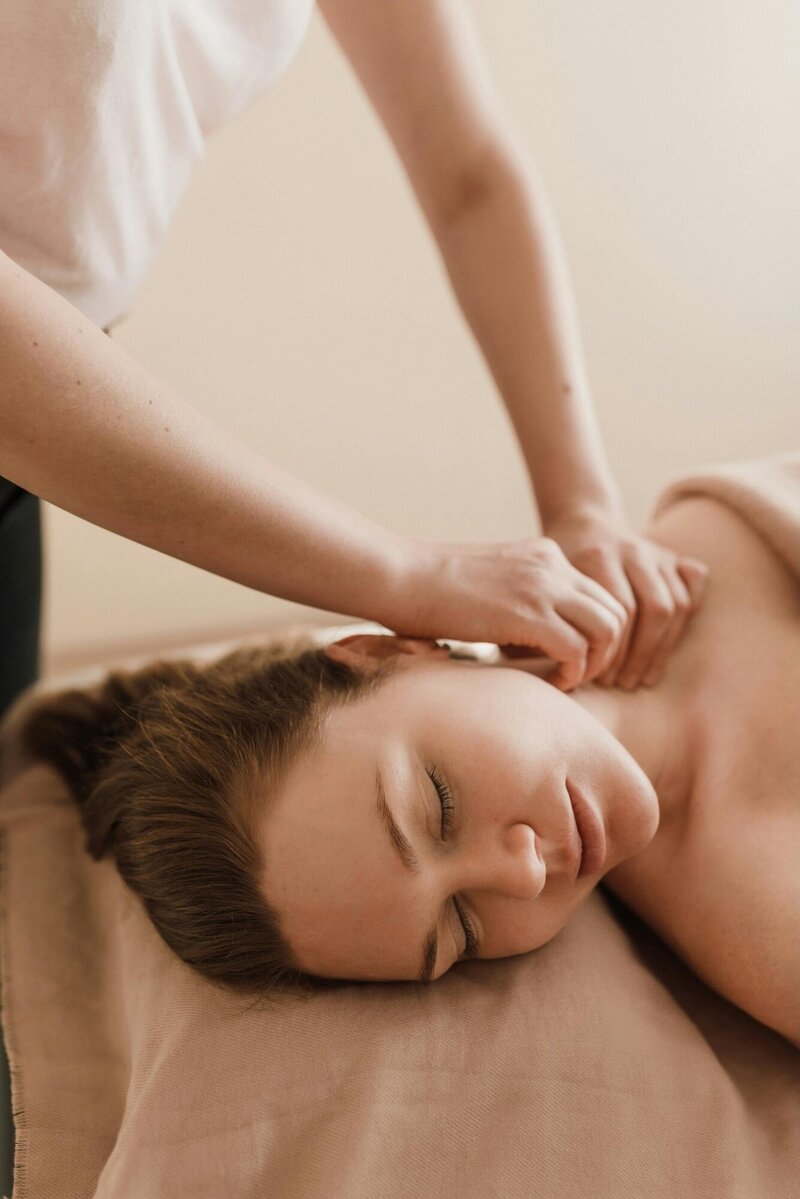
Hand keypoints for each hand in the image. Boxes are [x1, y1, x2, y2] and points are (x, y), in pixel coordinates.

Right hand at [392, 536, 628, 691]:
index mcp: (544, 555)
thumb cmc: (429, 588)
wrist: (399, 576)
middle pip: (616, 611)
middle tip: (580, 673)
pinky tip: (552, 682)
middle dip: (607, 649)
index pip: (599, 595)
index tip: (573, 657)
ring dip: (595, 662)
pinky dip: (572, 673)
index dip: (596, 632)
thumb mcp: (490, 583)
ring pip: (608, 629)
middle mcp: (552, 565)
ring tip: (568, 679)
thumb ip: (518, 598)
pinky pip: (577, 649)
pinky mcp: (529, 613)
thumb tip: (526, 634)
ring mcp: (543, 587)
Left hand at [542, 508, 709, 688]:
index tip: (600, 677)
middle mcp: (630, 550)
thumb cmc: (556, 568)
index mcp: (595, 556)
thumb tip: (564, 670)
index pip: (620, 612)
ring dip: (661, 648)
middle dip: (640, 655)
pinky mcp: (672, 555)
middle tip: (624, 683)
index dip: (614, 651)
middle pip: (653, 609)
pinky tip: (666, 643)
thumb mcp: (545, 587)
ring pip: (675, 604)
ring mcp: (654, 551)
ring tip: (643, 676)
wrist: (581, 521)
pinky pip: (694, 584)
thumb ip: (552, 620)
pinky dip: (688, 614)